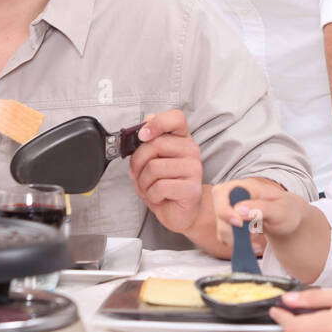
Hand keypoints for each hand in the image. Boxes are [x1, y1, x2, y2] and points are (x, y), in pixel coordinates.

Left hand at [128, 110, 202, 233]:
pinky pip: (160, 187)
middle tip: (138, 173)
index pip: (176, 118)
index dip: (157, 123)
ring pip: (154, 167)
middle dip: (138, 162)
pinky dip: (151, 194)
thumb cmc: (166, 184)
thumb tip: (145, 121)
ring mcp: (194, 169)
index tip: (142, 135)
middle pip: (155, 144)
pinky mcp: (191, 189)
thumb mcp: (154, 160)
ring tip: (149, 187)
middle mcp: (191, 150)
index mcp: (182, 139)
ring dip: (143, 181)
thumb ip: (150, 140)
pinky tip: (158, 197)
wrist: (182, 212)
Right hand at [210, 177, 302, 248]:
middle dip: (233, 231)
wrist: (287, 219)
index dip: (226, 211)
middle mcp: (233, 195)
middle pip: (219, 213)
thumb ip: (262, 208)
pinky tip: (252, 243)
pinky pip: (225, 237)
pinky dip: (237, 244)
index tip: (239, 224)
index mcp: (246, 186)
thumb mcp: (281, 210)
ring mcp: (229, 209)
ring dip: (237, 240)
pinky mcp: (229, 223)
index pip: (222, 193)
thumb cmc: (286, 211)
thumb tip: (239, 210)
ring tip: (256, 241)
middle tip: (253, 236)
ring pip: (221, 228)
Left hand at [269, 288, 331, 331]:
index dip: (280, 316)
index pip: (292, 327)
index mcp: (331, 327)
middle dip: (295, 317)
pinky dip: (322, 330)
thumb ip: (317, 297)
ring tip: (327, 306)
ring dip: (310, 324)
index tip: (275, 305)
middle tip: (300, 300)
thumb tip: (290, 299)